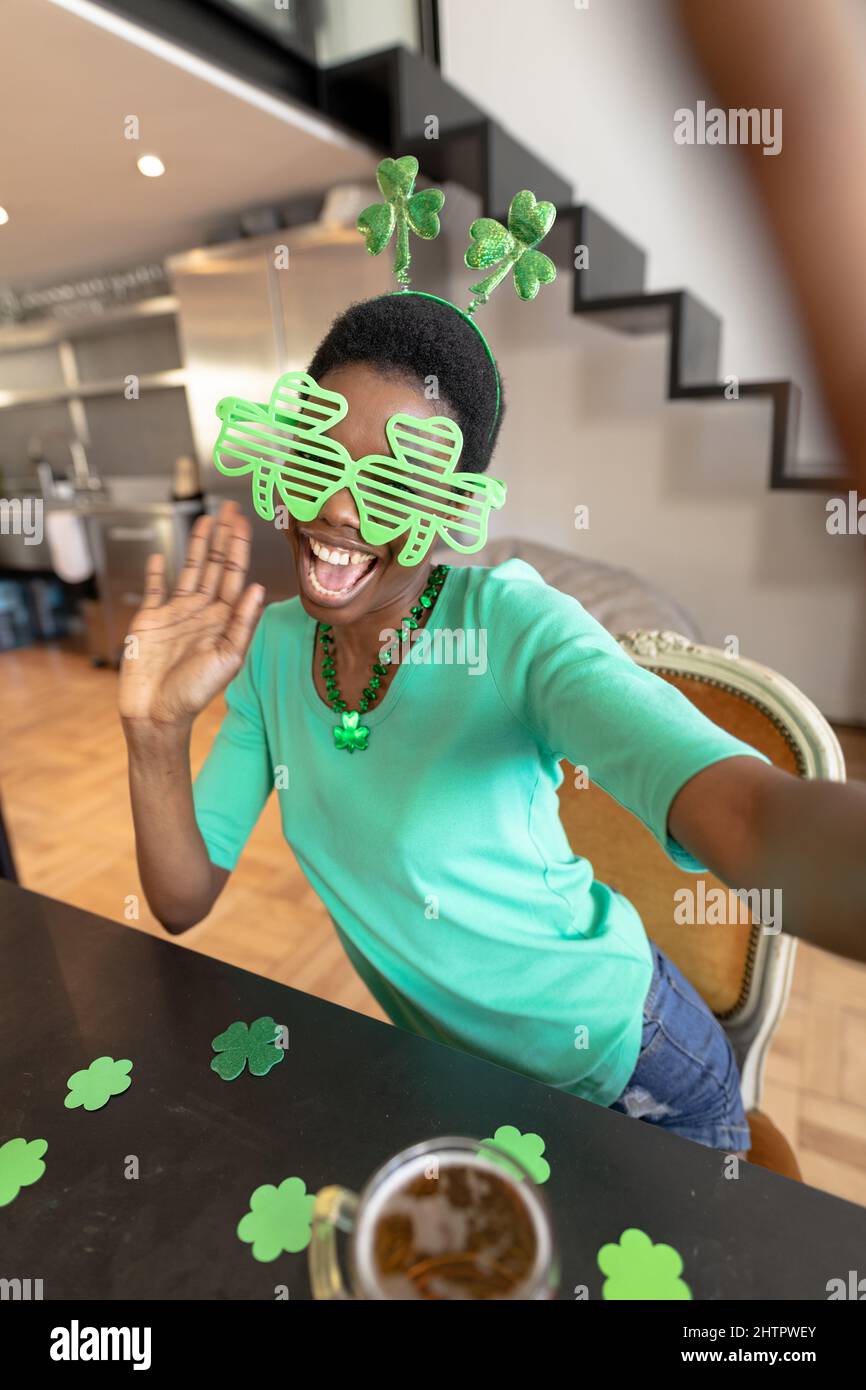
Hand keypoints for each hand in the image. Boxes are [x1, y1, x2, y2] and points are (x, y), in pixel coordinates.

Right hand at [118, 501, 263, 728]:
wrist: (156, 713)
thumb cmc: (194, 693)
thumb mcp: (226, 659)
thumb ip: (242, 623)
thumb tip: (258, 588)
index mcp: (223, 619)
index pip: (235, 574)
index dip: (239, 547)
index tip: (244, 521)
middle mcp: (202, 612)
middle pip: (215, 565)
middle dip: (223, 536)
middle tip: (229, 508)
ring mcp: (176, 614)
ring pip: (190, 570)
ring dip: (197, 545)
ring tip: (205, 520)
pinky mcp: (151, 620)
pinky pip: (155, 589)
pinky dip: (156, 572)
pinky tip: (160, 556)